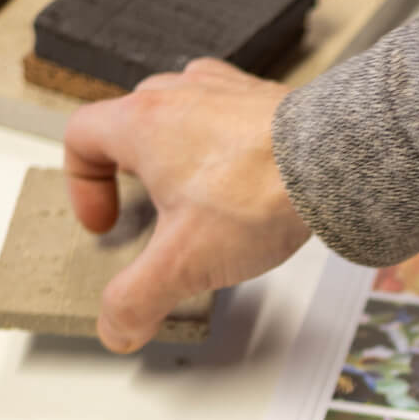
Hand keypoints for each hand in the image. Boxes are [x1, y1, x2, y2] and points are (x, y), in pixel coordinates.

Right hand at [63, 57, 311, 353]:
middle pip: (133, 123)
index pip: (81, 137)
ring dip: (184, 152)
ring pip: (186, 113)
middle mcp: (182, 93)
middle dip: (135, 170)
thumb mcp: (184, 261)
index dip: (82, 184)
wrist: (337, 161)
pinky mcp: (273, 101)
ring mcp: (230, 92)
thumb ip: (140, 296)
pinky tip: (251, 180)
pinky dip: (233, 146)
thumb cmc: (262, 190)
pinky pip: (236, 117)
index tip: (105, 221)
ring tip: (203, 198)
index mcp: (142, 121)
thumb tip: (118, 326)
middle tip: (152, 211)